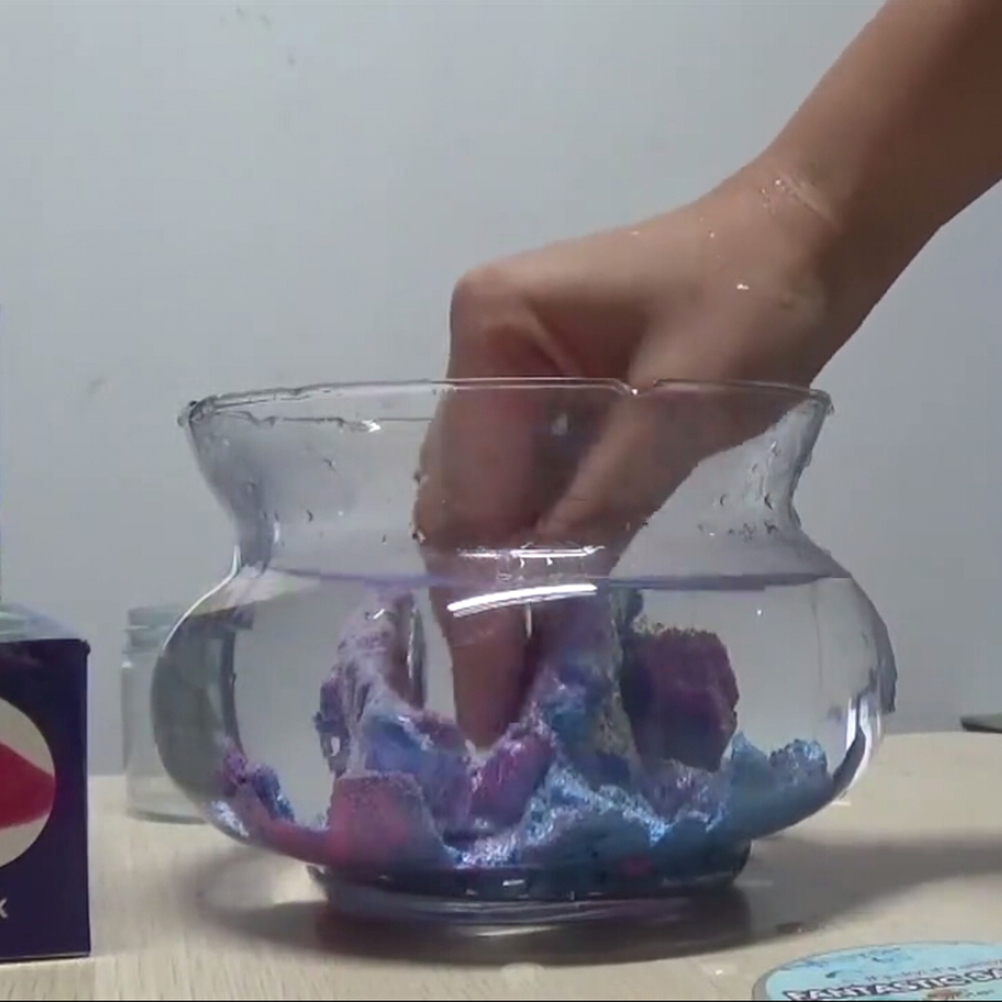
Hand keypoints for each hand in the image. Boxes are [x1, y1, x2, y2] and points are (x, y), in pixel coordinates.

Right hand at [415, 157, 850, 746]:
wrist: (806, 235)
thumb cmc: (751, 300)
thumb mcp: (678, 408)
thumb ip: (599, 503)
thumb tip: (531, 607)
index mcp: (492, 328)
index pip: (468, 484)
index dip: (475, 594)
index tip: (484, 693)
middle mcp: (481, 349)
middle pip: (464, 495)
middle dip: (478, 600)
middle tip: (490, 707)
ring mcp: (512, 372)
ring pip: (490, 498)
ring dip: (503, 583)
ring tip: (509, 679)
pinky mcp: (552, 395)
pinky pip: (531, 484)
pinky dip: (539, 549)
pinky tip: (545, 608)